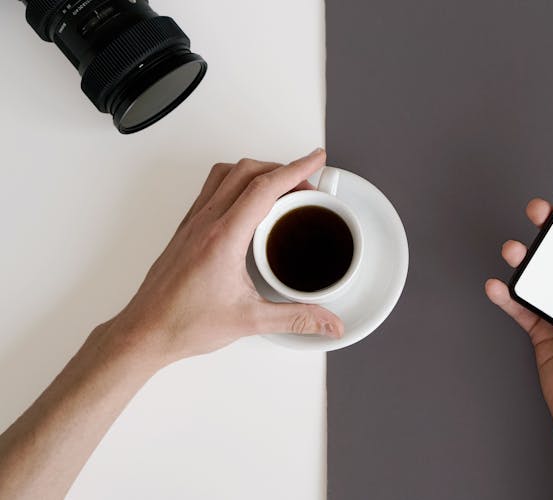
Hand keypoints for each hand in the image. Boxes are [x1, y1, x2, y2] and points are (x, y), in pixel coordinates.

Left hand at [108, 148, 343, 365]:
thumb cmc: (183, 323)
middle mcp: (206, 222)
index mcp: (224, 238)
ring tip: (280, 185)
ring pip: (227, 174)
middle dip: (283, 169)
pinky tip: (249, 203)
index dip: (296, 169)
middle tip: (307, 183)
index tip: (316, 160)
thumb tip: (327, 322)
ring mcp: (194, 222)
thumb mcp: (250, 321)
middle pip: (248, 171)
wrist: (146, 331)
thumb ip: (296, 318)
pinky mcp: (187, 229)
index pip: (265, 188)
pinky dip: (236, 183)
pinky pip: (212, 189)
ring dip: (257, 171)